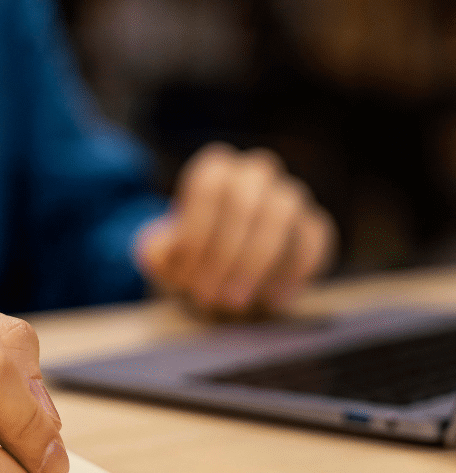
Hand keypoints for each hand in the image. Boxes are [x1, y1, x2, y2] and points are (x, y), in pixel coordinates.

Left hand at [134, 142, 336, 314]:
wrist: (221, 278)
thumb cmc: (189, 262)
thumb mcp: (164, 259)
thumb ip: (157, 252)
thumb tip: (159, 251)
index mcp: (215, 170)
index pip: (207, 188)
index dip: (195, 235)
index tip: (184, 278)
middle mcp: (255, 173)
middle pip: (243, 202)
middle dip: (224, 254)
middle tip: (209, 296)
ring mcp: (289, 196)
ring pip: (281, 215)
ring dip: (254, 262)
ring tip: (235, 302)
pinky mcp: (314, 226)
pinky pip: (314, 240)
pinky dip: (294, 271)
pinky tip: (272, 300)